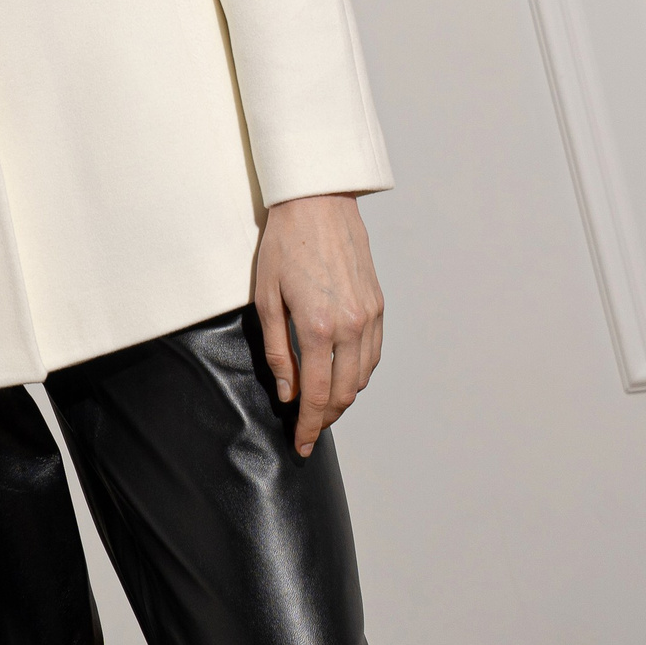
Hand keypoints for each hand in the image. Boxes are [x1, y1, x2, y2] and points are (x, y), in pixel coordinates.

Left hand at [254, 194, 383, 458]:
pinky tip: (344, 375)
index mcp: (317, 327)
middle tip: (309, 429)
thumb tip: (287, 391)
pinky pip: (374, 353)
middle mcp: (350, 326)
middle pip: (343, 393)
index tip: (301, 443)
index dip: (308, 425)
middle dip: (325, 417)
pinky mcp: (378, 304)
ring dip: (344, 397)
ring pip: (362, 377)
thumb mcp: (267, 297)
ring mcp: (369, 316)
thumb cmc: (286, 243)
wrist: (318, 202)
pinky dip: (360, 373)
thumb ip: (276, 350)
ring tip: (322, 405)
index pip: (316, 394)